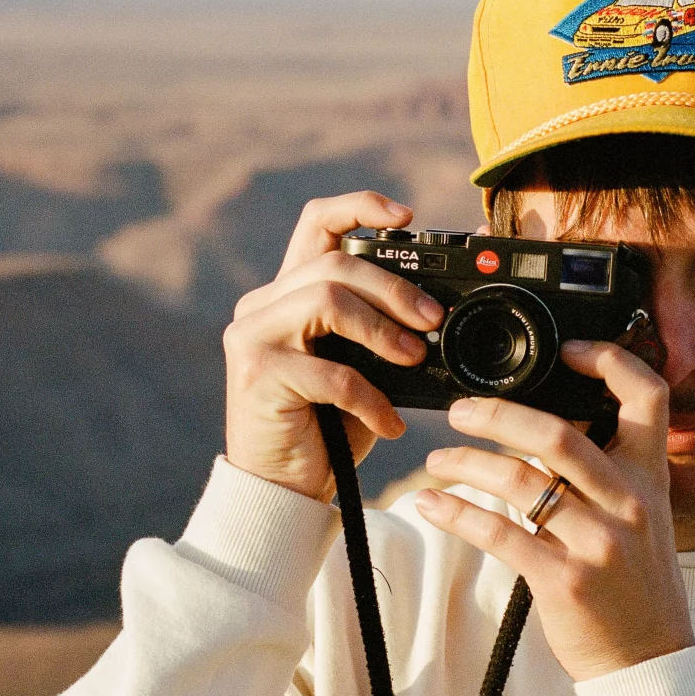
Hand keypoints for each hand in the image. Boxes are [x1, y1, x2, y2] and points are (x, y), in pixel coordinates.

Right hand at [221, 191, 443, 499]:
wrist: (285, 489)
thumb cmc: (329, 426)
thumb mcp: (363, 367)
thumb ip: (382, 330)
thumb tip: (441, 306)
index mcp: (289, 292)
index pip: (317, 222)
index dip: (360, 206)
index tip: (407, 217)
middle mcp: (262, 305)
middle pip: (335, 262)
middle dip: (395, 287)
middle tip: (434, 318)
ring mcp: (253, 336)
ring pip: (328, 299)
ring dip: (383, 329)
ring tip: (416, 358)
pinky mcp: (259, 375)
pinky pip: (331, 372)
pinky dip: (371, 397)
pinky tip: (390, 424)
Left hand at [412, 341, 694, 680]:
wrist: (649, 661)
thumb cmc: (636, 586)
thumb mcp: (643, 518)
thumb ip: (607, 474)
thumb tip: (547, 430)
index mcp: (652, 478)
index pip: (647, 396)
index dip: (609, 360)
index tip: (567, 350)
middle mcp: (630, 504)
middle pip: (560, 434)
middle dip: (500, 414)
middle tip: (461, 411)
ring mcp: (599, 543)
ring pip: (522, 482)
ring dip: (468, 463)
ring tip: (437, 459)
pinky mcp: (565, 582)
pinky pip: (501, 535)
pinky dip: (458, 516)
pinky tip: (431, 506)